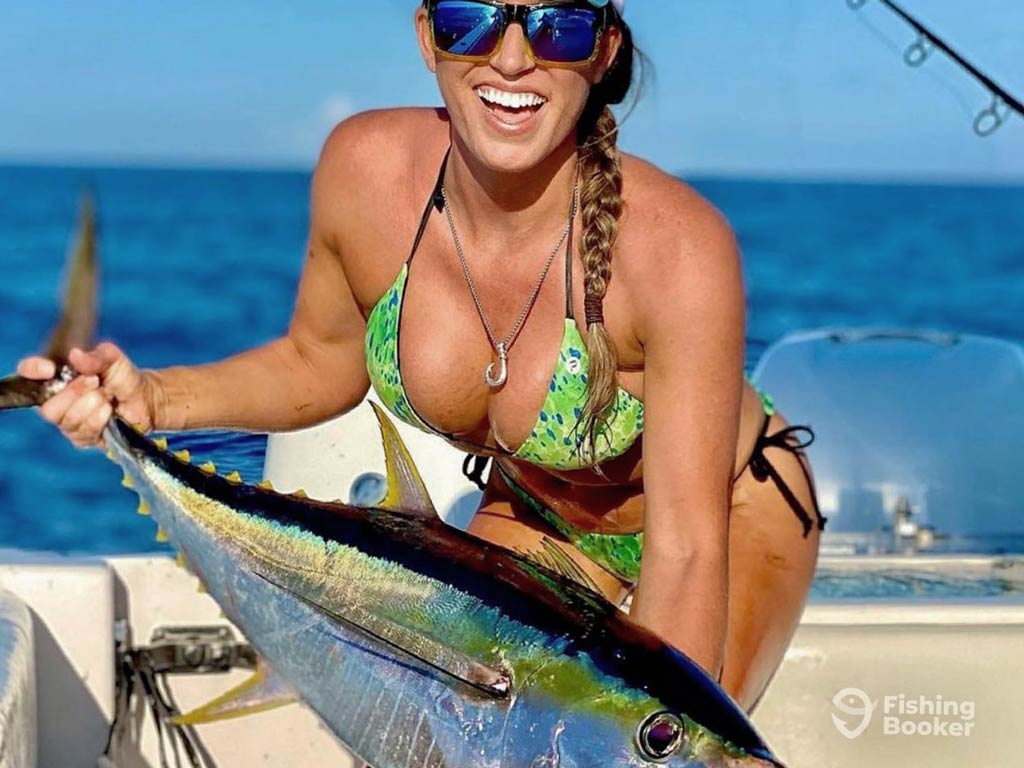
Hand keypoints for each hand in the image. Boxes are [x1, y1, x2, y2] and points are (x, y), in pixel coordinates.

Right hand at [17, 343, 157, 447]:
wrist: (144, 399)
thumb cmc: (123, 378)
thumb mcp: (114, 359)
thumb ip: (97, 356)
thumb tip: (76, 355)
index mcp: (56, 379)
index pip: (28, 374)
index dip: (32, 371)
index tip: (49, 369)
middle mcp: (57, 402)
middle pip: (47, 407)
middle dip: (73, 392)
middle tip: (94, 382)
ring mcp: (68, 422)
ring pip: (66, 420)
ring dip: (90, 405)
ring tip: (106, 397)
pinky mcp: (83, 438)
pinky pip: (83, 433)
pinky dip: (99, 419)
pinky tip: (109, 411)